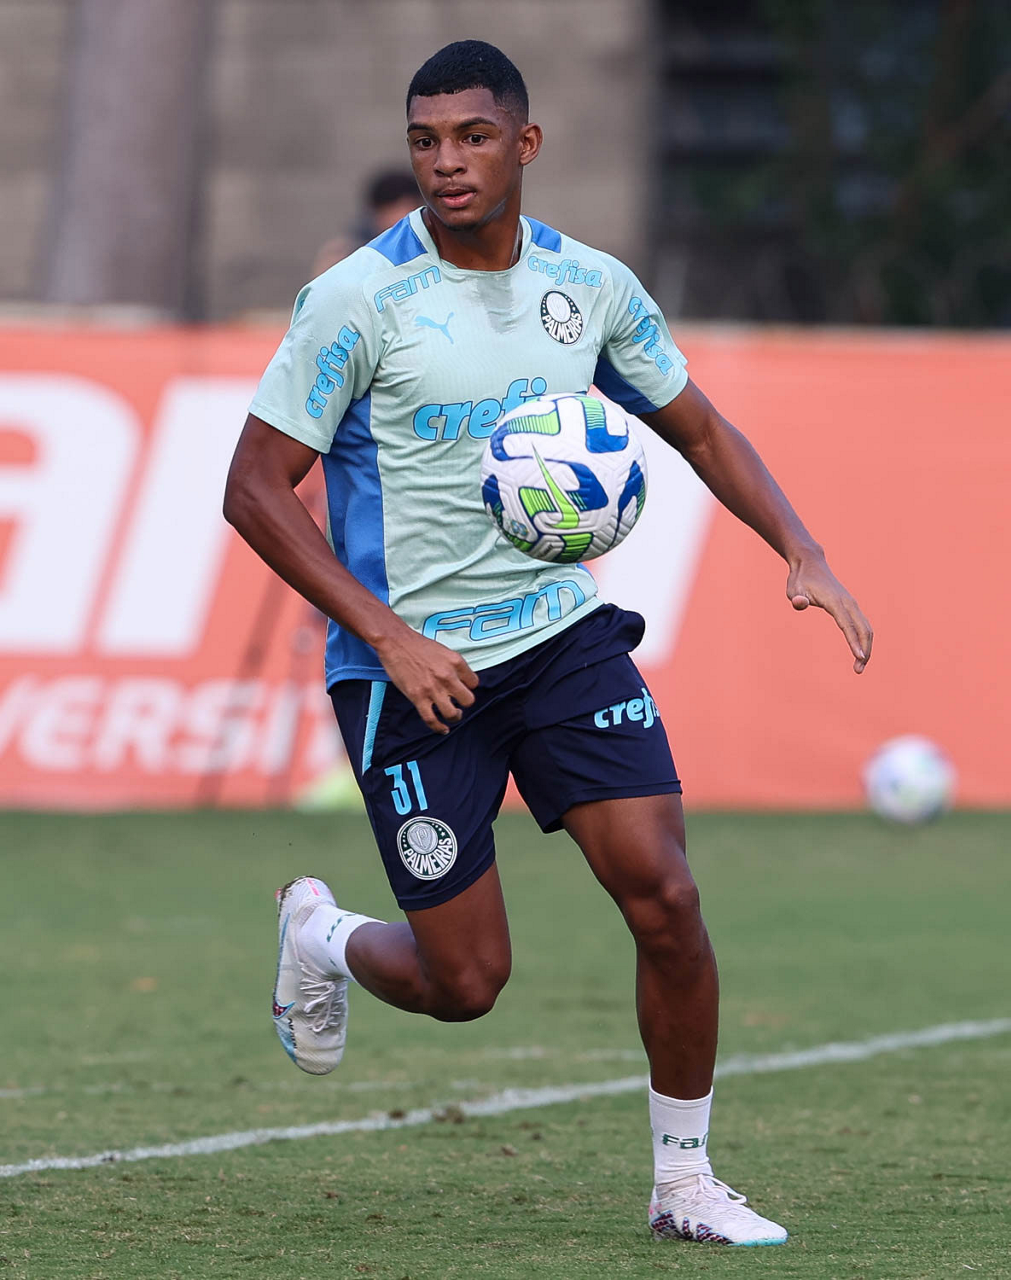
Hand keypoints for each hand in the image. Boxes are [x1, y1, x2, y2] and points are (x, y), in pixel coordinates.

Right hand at [375, 627, 478, 733]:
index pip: (474, 683)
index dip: (468, 687)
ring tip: (452, 715)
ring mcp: (433, 688)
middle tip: (458, 703)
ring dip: (454, 717)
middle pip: (468, 700)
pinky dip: (438, 727)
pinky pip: (432, 719)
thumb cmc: (417, 645)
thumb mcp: (444, 651)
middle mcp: (447, 676)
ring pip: (452, 713)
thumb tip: (459, 681)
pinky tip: (442, 728)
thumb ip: (453, 666)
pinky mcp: (418, 697)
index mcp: (456, 662)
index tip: (462, 689)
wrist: (395, 642)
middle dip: (464, 703)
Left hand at [787, 555, 873, 673]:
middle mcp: (847, 602)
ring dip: (866, 646)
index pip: (847, 625)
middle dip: (864, 650)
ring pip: (866, 627)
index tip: (858, 657)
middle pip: (863, 629)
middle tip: (858, 670)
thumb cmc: (801, 579)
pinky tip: (860, 651)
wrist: (811, 563)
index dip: (853, 642)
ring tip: (859, 665)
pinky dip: (864, 638)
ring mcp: (851, 603)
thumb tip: (799, 603)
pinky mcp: (850, 605)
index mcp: (835, 601)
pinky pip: (862, 624)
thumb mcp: (793, 589)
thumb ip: (797, 598)